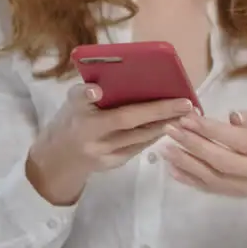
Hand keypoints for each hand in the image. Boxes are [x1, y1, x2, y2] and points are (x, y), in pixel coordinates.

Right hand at [27, 83, 195, 205]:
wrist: (60, 159)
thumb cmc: (71, 121)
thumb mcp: (72, 103)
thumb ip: (86, 93)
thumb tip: (105, 83)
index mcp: (75, 113)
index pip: (80, 100)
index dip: (88, 94)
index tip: (96, 89)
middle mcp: (88, 134)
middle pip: (125, 121)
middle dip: (157, 110)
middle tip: (185, 102)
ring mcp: (101, 152)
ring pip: (138, 137)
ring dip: (164, 124)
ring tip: (186, 113)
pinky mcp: (112, 164)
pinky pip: (138, 147)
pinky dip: (155, 135)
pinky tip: (171, 126)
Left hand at [161, 110, 246, 226]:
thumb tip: (229, 117)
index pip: (239, 141)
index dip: (212, 130)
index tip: (188, 118)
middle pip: (223, 162)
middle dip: (193, 146)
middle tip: (170, 130)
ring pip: (215, 180)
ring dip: (186, 164)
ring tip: (164, 148)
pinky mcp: (240, 195)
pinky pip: (213, 190)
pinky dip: (191, 180)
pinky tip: (173, 168)